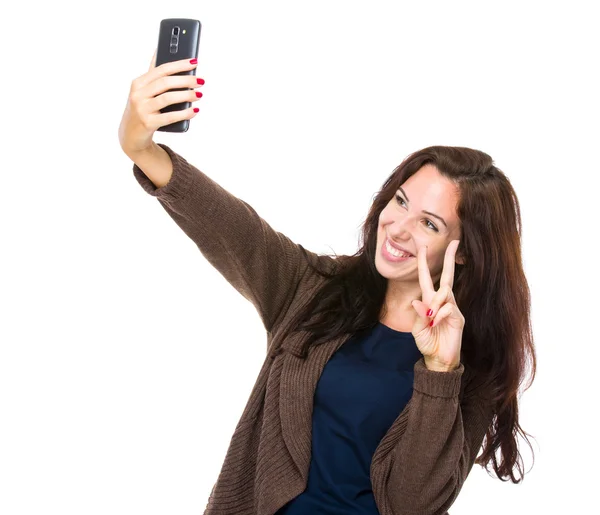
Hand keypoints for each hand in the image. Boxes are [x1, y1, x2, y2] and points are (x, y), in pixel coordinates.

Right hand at [118, 48, 203, 155]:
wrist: (131, 136)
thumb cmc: (142, 110)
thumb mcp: (143, 91)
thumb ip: (152, 74)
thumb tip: (159, 51)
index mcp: (138, 83)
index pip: (161, 69)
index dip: (179, 65)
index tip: (195, 62)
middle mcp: (138, 94)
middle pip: (165, 82)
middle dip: (185, 80)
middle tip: (201, 81)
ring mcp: (142, 109)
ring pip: (167, 98)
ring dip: (186, 96)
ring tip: (199, 95)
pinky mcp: (148, 123)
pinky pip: (169, 117)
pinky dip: (184, 113)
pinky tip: (194, 111)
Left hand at [410, 240, 463, 370]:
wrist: (439, 359)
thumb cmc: (427, 343)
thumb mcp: (417, 330)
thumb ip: (418, 316)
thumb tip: (416, 302)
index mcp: (429, 302)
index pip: (426, 279)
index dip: (424, 264)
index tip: (423, 248)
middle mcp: (442, 302)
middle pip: (447, 277)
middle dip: (449, 259)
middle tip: (454, 242)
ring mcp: (452, 309)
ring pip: (445, 293)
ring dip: (436, 302)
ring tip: (431, 319)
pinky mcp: (459, 318)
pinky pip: (449, 308)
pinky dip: (441, 315)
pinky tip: (437, 323)